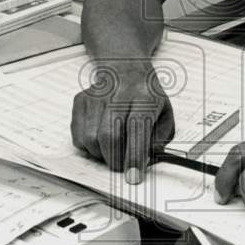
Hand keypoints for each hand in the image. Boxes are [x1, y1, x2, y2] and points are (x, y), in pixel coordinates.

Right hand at [70, 59, 174, 183]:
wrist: (126, 67)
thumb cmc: (148, 96)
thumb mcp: (166, 115)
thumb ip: (159, 140)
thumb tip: (144, 162)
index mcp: (145, 96)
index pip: (137, 126)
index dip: (134, 155)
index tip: (133, 177)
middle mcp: (118, 92)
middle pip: (109, 135)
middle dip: (115, 160)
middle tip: (121, 167)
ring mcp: (96, 95)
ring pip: (91, 139)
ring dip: (102, 154)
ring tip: (113, 149)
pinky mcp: (80, 100)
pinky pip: (78, 136)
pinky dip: (89, 147)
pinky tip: (101, 138)